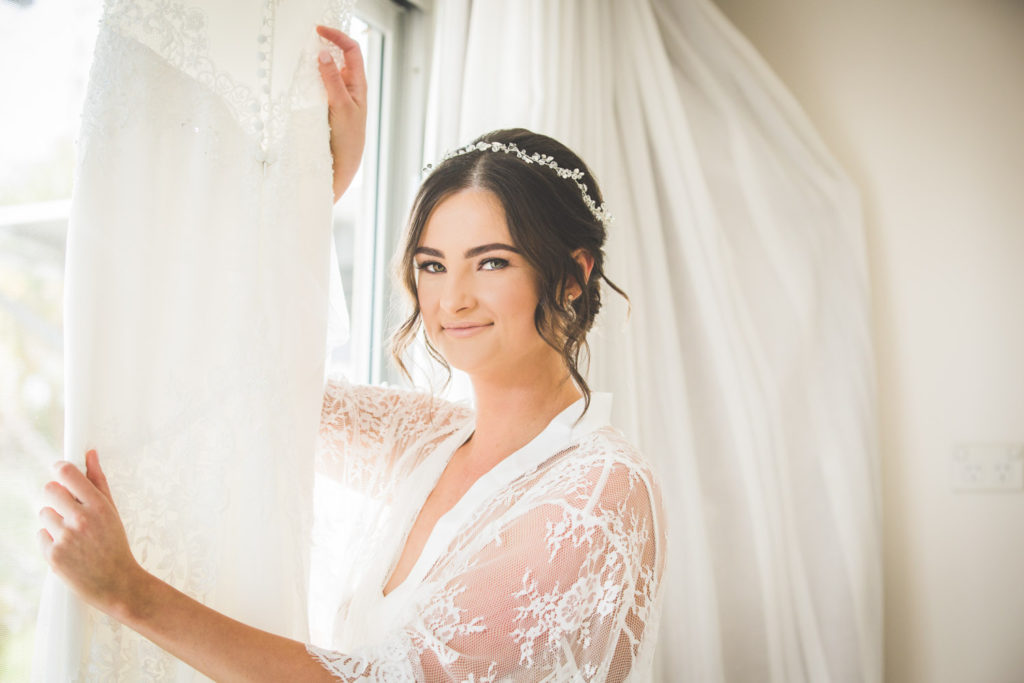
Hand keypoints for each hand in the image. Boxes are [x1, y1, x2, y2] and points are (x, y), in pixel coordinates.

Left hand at [38, 450, 146, 618]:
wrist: (116, 583)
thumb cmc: (115, 544)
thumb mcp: (112, 511)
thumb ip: (98, 481)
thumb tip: (90, 453)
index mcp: (98, 506)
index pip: (67, 474)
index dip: (61, 468)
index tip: (61, 470)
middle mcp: (80, 519)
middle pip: (49, 490)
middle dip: (55, 495)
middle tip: (67, 507)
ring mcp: (65, 538)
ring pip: (44, 513)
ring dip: (54, 520)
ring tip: (72, 534)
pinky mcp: (52, 555)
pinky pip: (41, 535)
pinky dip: (51, 540)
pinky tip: (68, 549)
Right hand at [316, 25, 366, 202]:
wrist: (341, 165)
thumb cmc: (347, 138)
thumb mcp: (340, 106)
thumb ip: (332, 80)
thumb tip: (323, 52)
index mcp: (358, 83)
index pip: (351, 49)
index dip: (337, 36)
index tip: (318, 30)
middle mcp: (348, 86)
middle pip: (338, 55)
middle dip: (324, 43)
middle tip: (304, 39)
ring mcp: (336, 95)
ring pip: (326, 69)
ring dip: (314, 59)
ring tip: (299, 55)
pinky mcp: (324, 105)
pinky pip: (316, 83)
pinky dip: (307, 75)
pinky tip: (297, 75)